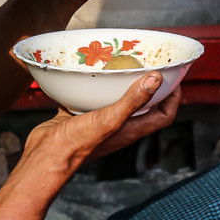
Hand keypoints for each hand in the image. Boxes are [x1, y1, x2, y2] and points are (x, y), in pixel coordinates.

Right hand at [25, 73, 180, 170]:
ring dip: (122, 83)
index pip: (163, 115)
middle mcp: (119, 126)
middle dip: (151, 86)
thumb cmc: (77, 143)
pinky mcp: (80, 116)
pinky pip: (91, 98)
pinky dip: (94, 85)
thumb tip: (157, 79)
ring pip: (117, 100)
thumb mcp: (109, 119)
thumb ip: (133, 100)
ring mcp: (99, 122)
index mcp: (131, 129)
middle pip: (144, 106)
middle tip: (151, 64)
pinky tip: (89, 71)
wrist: (44, 157)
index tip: (175, 77)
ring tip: (123, 62)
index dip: (173, 97)